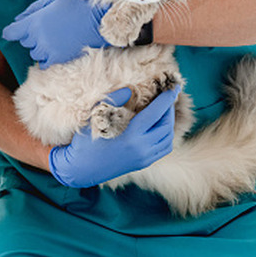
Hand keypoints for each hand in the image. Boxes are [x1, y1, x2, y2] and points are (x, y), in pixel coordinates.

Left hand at [2, 0, 109, 68]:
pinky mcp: (57, 59)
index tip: (13, 32)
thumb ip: (33, 8)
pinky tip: (55, 49)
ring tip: (53, 38)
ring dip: (39, 47)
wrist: (95, 21)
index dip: (10, 32)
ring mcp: (47, 50)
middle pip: (24, 42)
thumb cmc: (74, 6)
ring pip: (34, 53)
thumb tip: (18, 19)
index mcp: (34, 22)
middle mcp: (38, 38)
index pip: (11, 32)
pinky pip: (43, 63)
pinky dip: (46, 58)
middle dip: (31, 36)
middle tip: (46, 28)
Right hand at [49, 86, 179, 187]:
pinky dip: (166, 134)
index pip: (156, 113)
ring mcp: (144, 158)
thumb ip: (115, 100)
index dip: (166, 98)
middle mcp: (142, 149)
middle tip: (168, 95)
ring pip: (168, 138)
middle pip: (166, 125)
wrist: (81, 169)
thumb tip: (131, 88)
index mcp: (132, 136)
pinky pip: (164, 148)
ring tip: (165, 109)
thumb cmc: (86, 142)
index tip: (174, 86)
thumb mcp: (96, 117)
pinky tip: (160, 125)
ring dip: (169, 121)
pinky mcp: (144, 164)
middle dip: (169, 108)